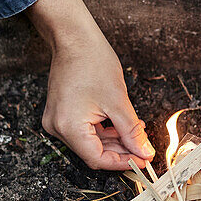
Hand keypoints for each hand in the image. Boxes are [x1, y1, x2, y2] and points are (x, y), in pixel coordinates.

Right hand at [27, 0, 154, 169]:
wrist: (74, 38)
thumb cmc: (92, 62)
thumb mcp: (118, 102)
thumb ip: (132, 132)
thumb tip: (144, 152)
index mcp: (69, 127)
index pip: (97, 159)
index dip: (122, 162)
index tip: (142, 161)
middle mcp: (57, 127)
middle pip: (92, 152)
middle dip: (120, 151)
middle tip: (143, 149)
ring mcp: (56, 120)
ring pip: (89, 142)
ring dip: (113, 141)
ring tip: (135, 134)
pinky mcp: (60, 113)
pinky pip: (83, 130)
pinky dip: (102, 131)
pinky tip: (119, 125)